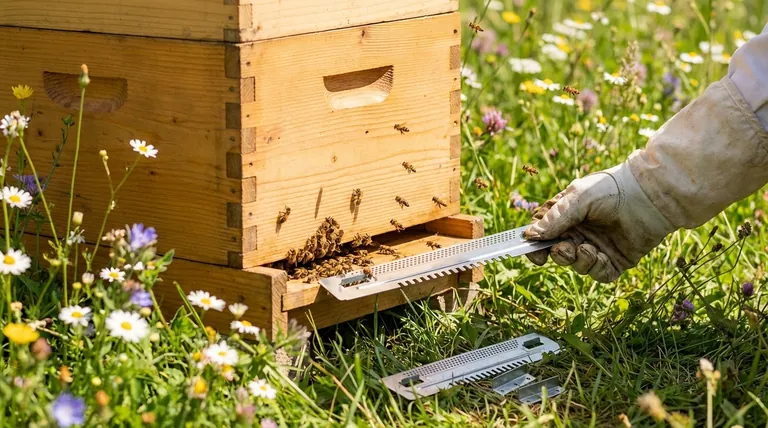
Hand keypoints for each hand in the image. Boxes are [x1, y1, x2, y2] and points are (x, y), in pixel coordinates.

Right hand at [523, 162, 674, 281]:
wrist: (650, 196)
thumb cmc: (612, 189)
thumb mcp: (578, 198)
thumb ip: (555, 218)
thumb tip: (530, 235)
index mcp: (566, 216)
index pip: (543, 234)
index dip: (535, 245)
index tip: (533, 251)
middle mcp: (580, 233)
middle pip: (557, 253)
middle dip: (558, 255)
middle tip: (565, 249)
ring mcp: (597, 247)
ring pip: (576, 266)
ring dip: (578, 261)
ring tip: (589, 249)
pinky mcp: (615, 260)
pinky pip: (598, 274)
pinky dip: (595, 269)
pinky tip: (600, 256)